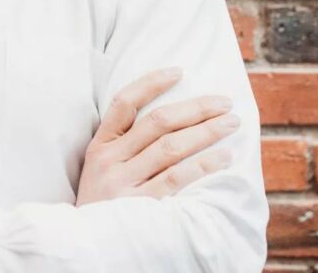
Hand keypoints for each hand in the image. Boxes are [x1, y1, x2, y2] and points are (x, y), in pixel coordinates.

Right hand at [76, 67, 238, 205]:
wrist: (86, 247)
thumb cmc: (101, 205)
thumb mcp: (100, 170)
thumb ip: (123, 145)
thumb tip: (171, 118)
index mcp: (99, 145)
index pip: (124, 102)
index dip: (151, 83)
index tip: (179, 71)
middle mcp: (109, 160)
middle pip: (157, 122)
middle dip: (195, 108)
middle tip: (224, 102)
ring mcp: (123, 183)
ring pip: (170, 147)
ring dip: (206, 132)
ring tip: (231, 124)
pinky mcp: (140, 207)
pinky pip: (176, 179)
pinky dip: (202, 165)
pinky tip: (223, 156)